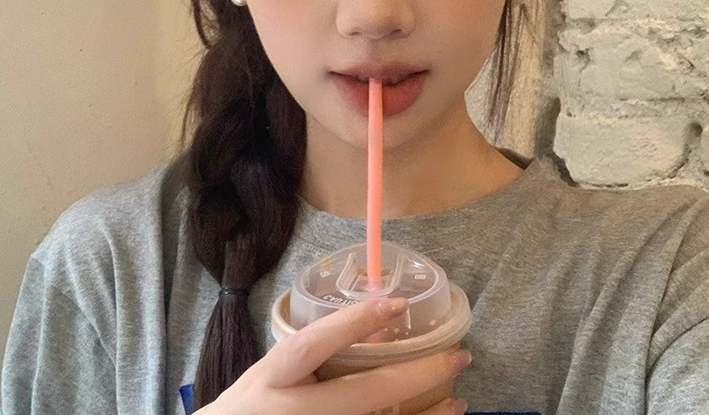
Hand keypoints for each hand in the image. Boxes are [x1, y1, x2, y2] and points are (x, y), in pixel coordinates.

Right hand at [195, 297, 470, 414]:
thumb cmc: (251, 407)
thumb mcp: (271, 373)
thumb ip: (310, 354)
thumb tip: (373, 325)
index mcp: (274, 376)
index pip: (314, 345)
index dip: (353, 323)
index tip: (397, 304)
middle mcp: (293, 411)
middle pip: (361, 395)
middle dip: (415, 376)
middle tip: (457, 357)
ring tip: (457, 402)